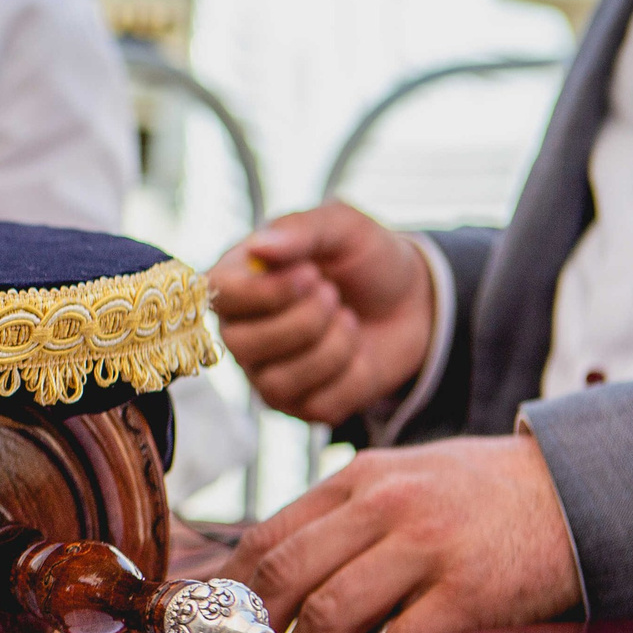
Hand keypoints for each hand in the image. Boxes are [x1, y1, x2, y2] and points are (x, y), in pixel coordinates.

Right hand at [208, 203, 432, 425]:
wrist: (413, 303)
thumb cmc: (365, 260)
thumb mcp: (342, 228)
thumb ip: (300, 230)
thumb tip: (258, 246)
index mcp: (238, 282)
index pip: (218, 296)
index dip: (264, 293)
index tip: (310, 274)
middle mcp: (241, 331)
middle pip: (243, 344)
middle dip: (306, 321)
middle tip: (335, 295)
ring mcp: (265, 372)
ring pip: (279, 381)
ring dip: (334, 347)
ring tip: (349, 320)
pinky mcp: (299, 404)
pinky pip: (318, 404)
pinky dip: (353, 376)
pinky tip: (358, 353)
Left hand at [213, 435, 580, 632]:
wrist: (579, 489)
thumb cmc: (480, 497)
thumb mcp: (401, 480)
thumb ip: (342, 521)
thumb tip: (269, 589)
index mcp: (354, 481)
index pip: (263, 542)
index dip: (222, 599)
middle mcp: (381, 506)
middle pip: (281, 580)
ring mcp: (424, 548)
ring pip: (327, 616)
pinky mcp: (469, 592)